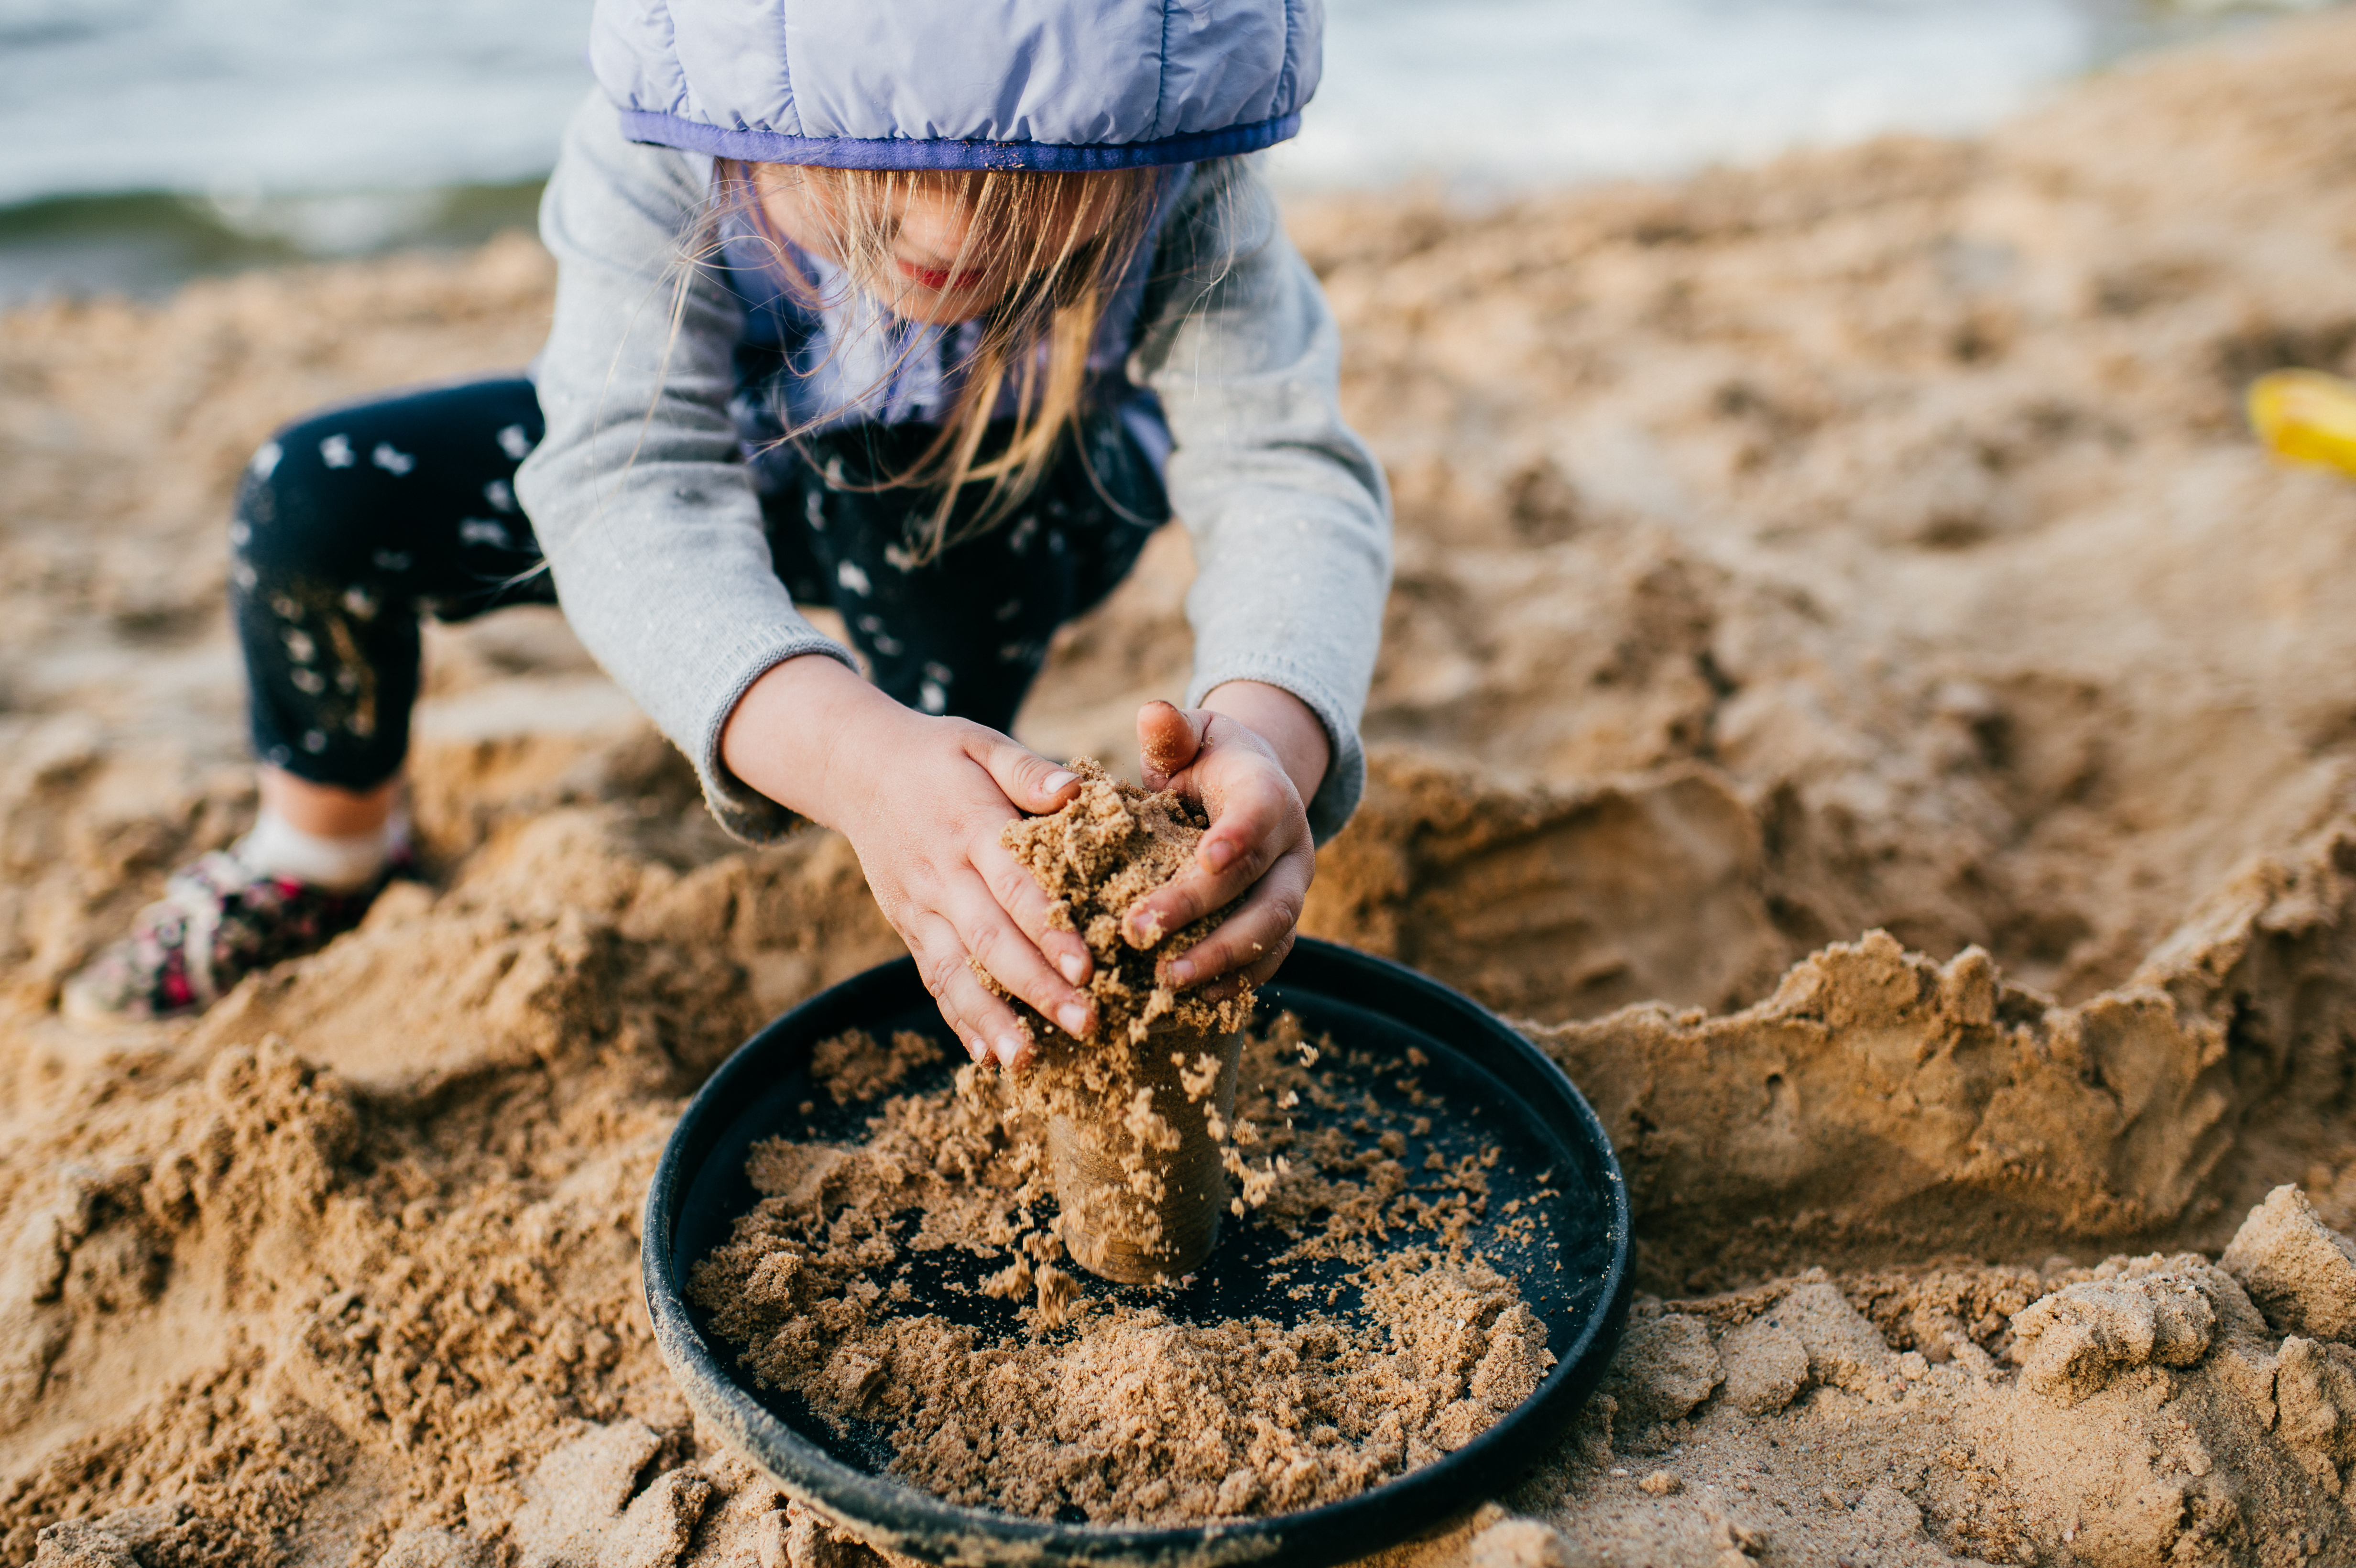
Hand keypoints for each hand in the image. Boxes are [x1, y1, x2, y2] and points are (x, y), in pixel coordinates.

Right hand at [719, 655, 1096, 1069]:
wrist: (857, 768)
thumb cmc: (939, 756)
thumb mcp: (981, 743)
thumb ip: (1027, 769)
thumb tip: (1074, 791)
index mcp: (971, 829)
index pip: (1015, 887)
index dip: (1049, 931)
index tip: (1087, 969)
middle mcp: (943, 875)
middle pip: (992, 941)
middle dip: (1038, 989)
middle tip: (1085, 1026)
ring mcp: (920, 906)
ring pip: (955, 972)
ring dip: (991, 1020)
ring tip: (1027, 1063)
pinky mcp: (908, 925)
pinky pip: (933, 977)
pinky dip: (958, 1019)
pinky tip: (986, 1056)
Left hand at [1120, 682, 1328, 996]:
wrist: (1251, 789)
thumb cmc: (1205, 762)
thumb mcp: (1189, 738)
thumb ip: (1171, 731)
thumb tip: (1152, 713)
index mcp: (1268, 793)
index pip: (1259, 817)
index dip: (1239, 838)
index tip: (1206, 861)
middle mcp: (1292, 846)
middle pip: (1261, 889)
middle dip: (1205, 916)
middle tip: (1142, 936)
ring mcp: (1292, 890)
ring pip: (1273, 933)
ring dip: (1222, 961)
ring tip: (1168, 983)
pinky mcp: (1282, 924)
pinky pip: (1270, 961)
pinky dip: (1235, 983)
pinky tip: (1191, 1000)